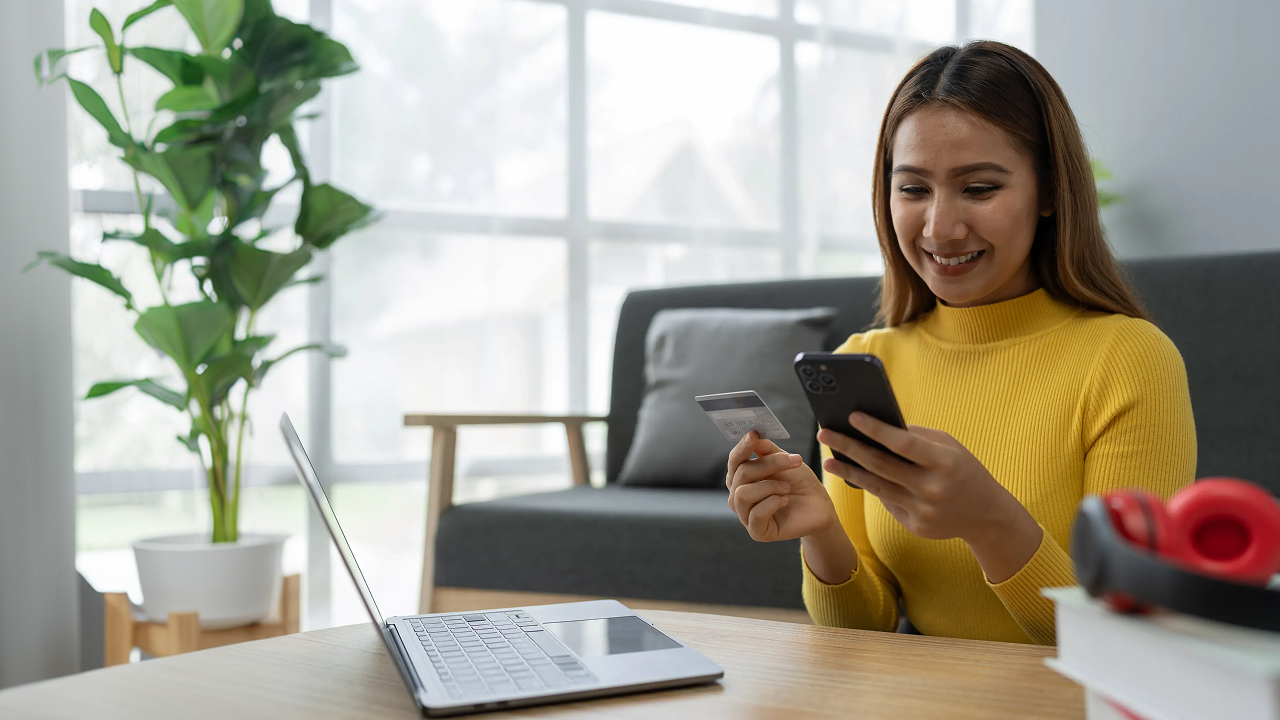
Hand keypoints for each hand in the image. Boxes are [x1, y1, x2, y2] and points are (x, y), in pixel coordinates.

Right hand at [725, 431, 836, 542]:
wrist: (819, 507)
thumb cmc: (799, 483)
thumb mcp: (784, 461)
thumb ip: (766, 449)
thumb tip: (752, 435)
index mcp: (742, 477)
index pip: (734, 460)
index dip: (742, 447)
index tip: (753, 434)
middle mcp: (738, 495)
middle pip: (740, 474)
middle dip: (768, 464)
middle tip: (794, 460)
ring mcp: (745, 515)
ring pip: (742, 494)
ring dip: (769, 486)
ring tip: (787, 488)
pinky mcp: (756, 531)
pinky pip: (755, 514)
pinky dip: (772, 503)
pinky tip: (784, 501)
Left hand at [819, 413, 1042, 582]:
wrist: (987, 516)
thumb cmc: (964, 470)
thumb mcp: (950, 447)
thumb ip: (917, 436)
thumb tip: (877, 425)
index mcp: (944, 462)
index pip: (903, 443)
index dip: (875, 429)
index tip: (851, 416)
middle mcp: (932, 488)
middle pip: (880, 465)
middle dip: (848, 447)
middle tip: (824, 434)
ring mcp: (923, 510)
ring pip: (876, 486)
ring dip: (848, 472)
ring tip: (828, 460)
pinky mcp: (915, 526)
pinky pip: (888, 501)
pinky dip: (871, 487)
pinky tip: (854, 475)